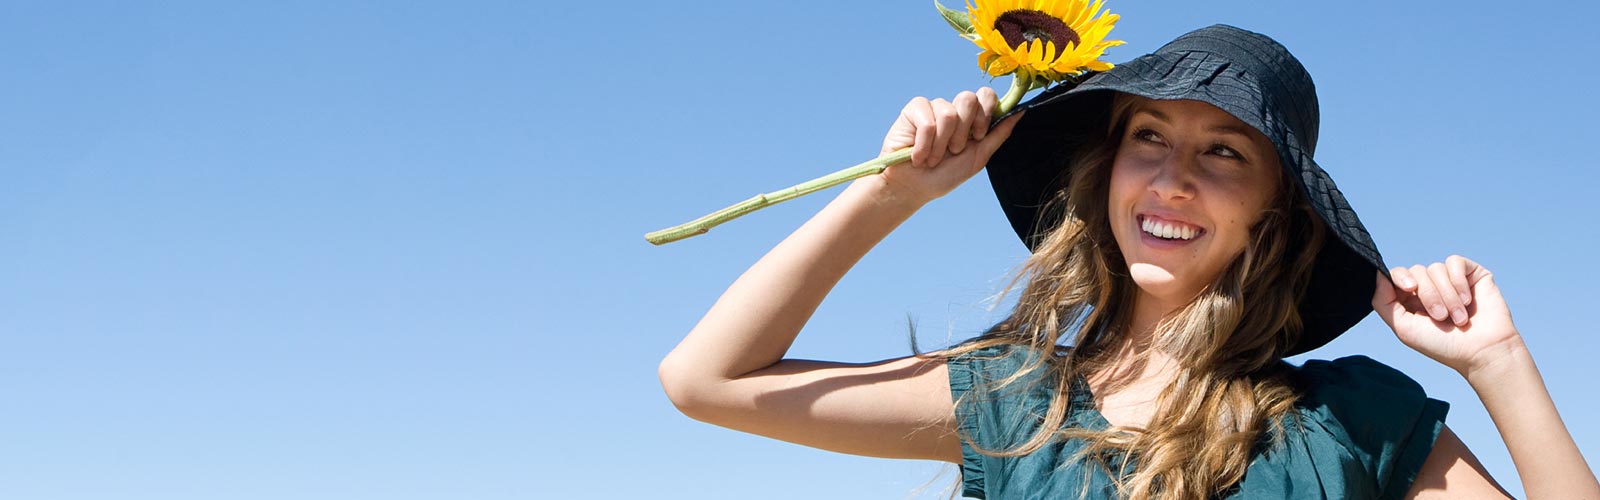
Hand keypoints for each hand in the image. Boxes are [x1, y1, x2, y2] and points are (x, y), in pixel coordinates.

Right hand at [876, 87, 1023, 204]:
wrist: (912, 188)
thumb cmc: (943, 176)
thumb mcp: (977, 158)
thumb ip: (998, 134)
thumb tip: (1022, 110)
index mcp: (971, 119)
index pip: (987, 96)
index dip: (985, 114)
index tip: (977, 136)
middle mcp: (953, 109)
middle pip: (969, 98)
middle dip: (963, 131)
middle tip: (953, 151)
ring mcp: (933, 107)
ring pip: (948, 113)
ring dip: (941, 144)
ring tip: (933, 158)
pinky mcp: (914, 110)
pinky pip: (928, 121)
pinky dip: (925, 145)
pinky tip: (918, 156)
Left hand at [1371, 255, 1521, 374]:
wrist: (1482, 351)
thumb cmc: (1443, 344)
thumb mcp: (1403, 327)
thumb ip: (1383, 302)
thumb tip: (1378, 274)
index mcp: (1411, 299)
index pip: (1397, 275)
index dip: (1400, 277)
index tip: (1410, 288)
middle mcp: (1430, 287)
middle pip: (1417, 271)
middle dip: (1428, 295)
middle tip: (1441, 317)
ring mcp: (1451, 280)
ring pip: (1436, 268)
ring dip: (1446, 295)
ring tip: (1458, 317)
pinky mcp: (1471, 274)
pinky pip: (1455, 262)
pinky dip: (1458, 281)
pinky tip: (1467, 300)